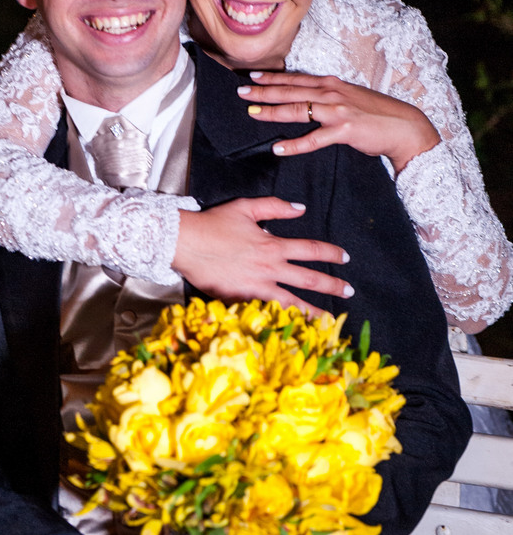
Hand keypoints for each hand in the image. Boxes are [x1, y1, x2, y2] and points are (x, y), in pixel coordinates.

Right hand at [173, 198, 352, 315]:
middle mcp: (270, 267)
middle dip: (332, 284)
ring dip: (314, 311)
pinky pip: (268, 311)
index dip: (330, 253)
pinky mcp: (242, 299)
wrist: (186, 243)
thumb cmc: (213, 224)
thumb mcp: (246, 207)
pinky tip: (293, 327)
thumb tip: (301, 208)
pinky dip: (283, 319)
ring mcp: (257, 286)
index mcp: (273, 245)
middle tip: (349, 291)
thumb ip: (275, 207)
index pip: (311, 249)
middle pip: (309, 279)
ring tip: (330, 321)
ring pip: (293, 302)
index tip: (345, 258)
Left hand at [240, 71, 439, 174]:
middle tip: (240, 91)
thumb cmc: (377, 115)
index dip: (273, 78)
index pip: (296, 79)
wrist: (404, 126)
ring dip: (271, 111)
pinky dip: (294, 144)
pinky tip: (278, 148)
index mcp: (332, 84)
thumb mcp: (351, 99)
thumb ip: (329, 98)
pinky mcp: (344, 129)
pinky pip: (314, 139)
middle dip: (263, 91)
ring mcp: (337, 110)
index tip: (253, 77)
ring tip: (251, 113)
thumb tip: (311, 101)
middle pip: (290, 91)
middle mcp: (331, 93)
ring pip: (297, 109)